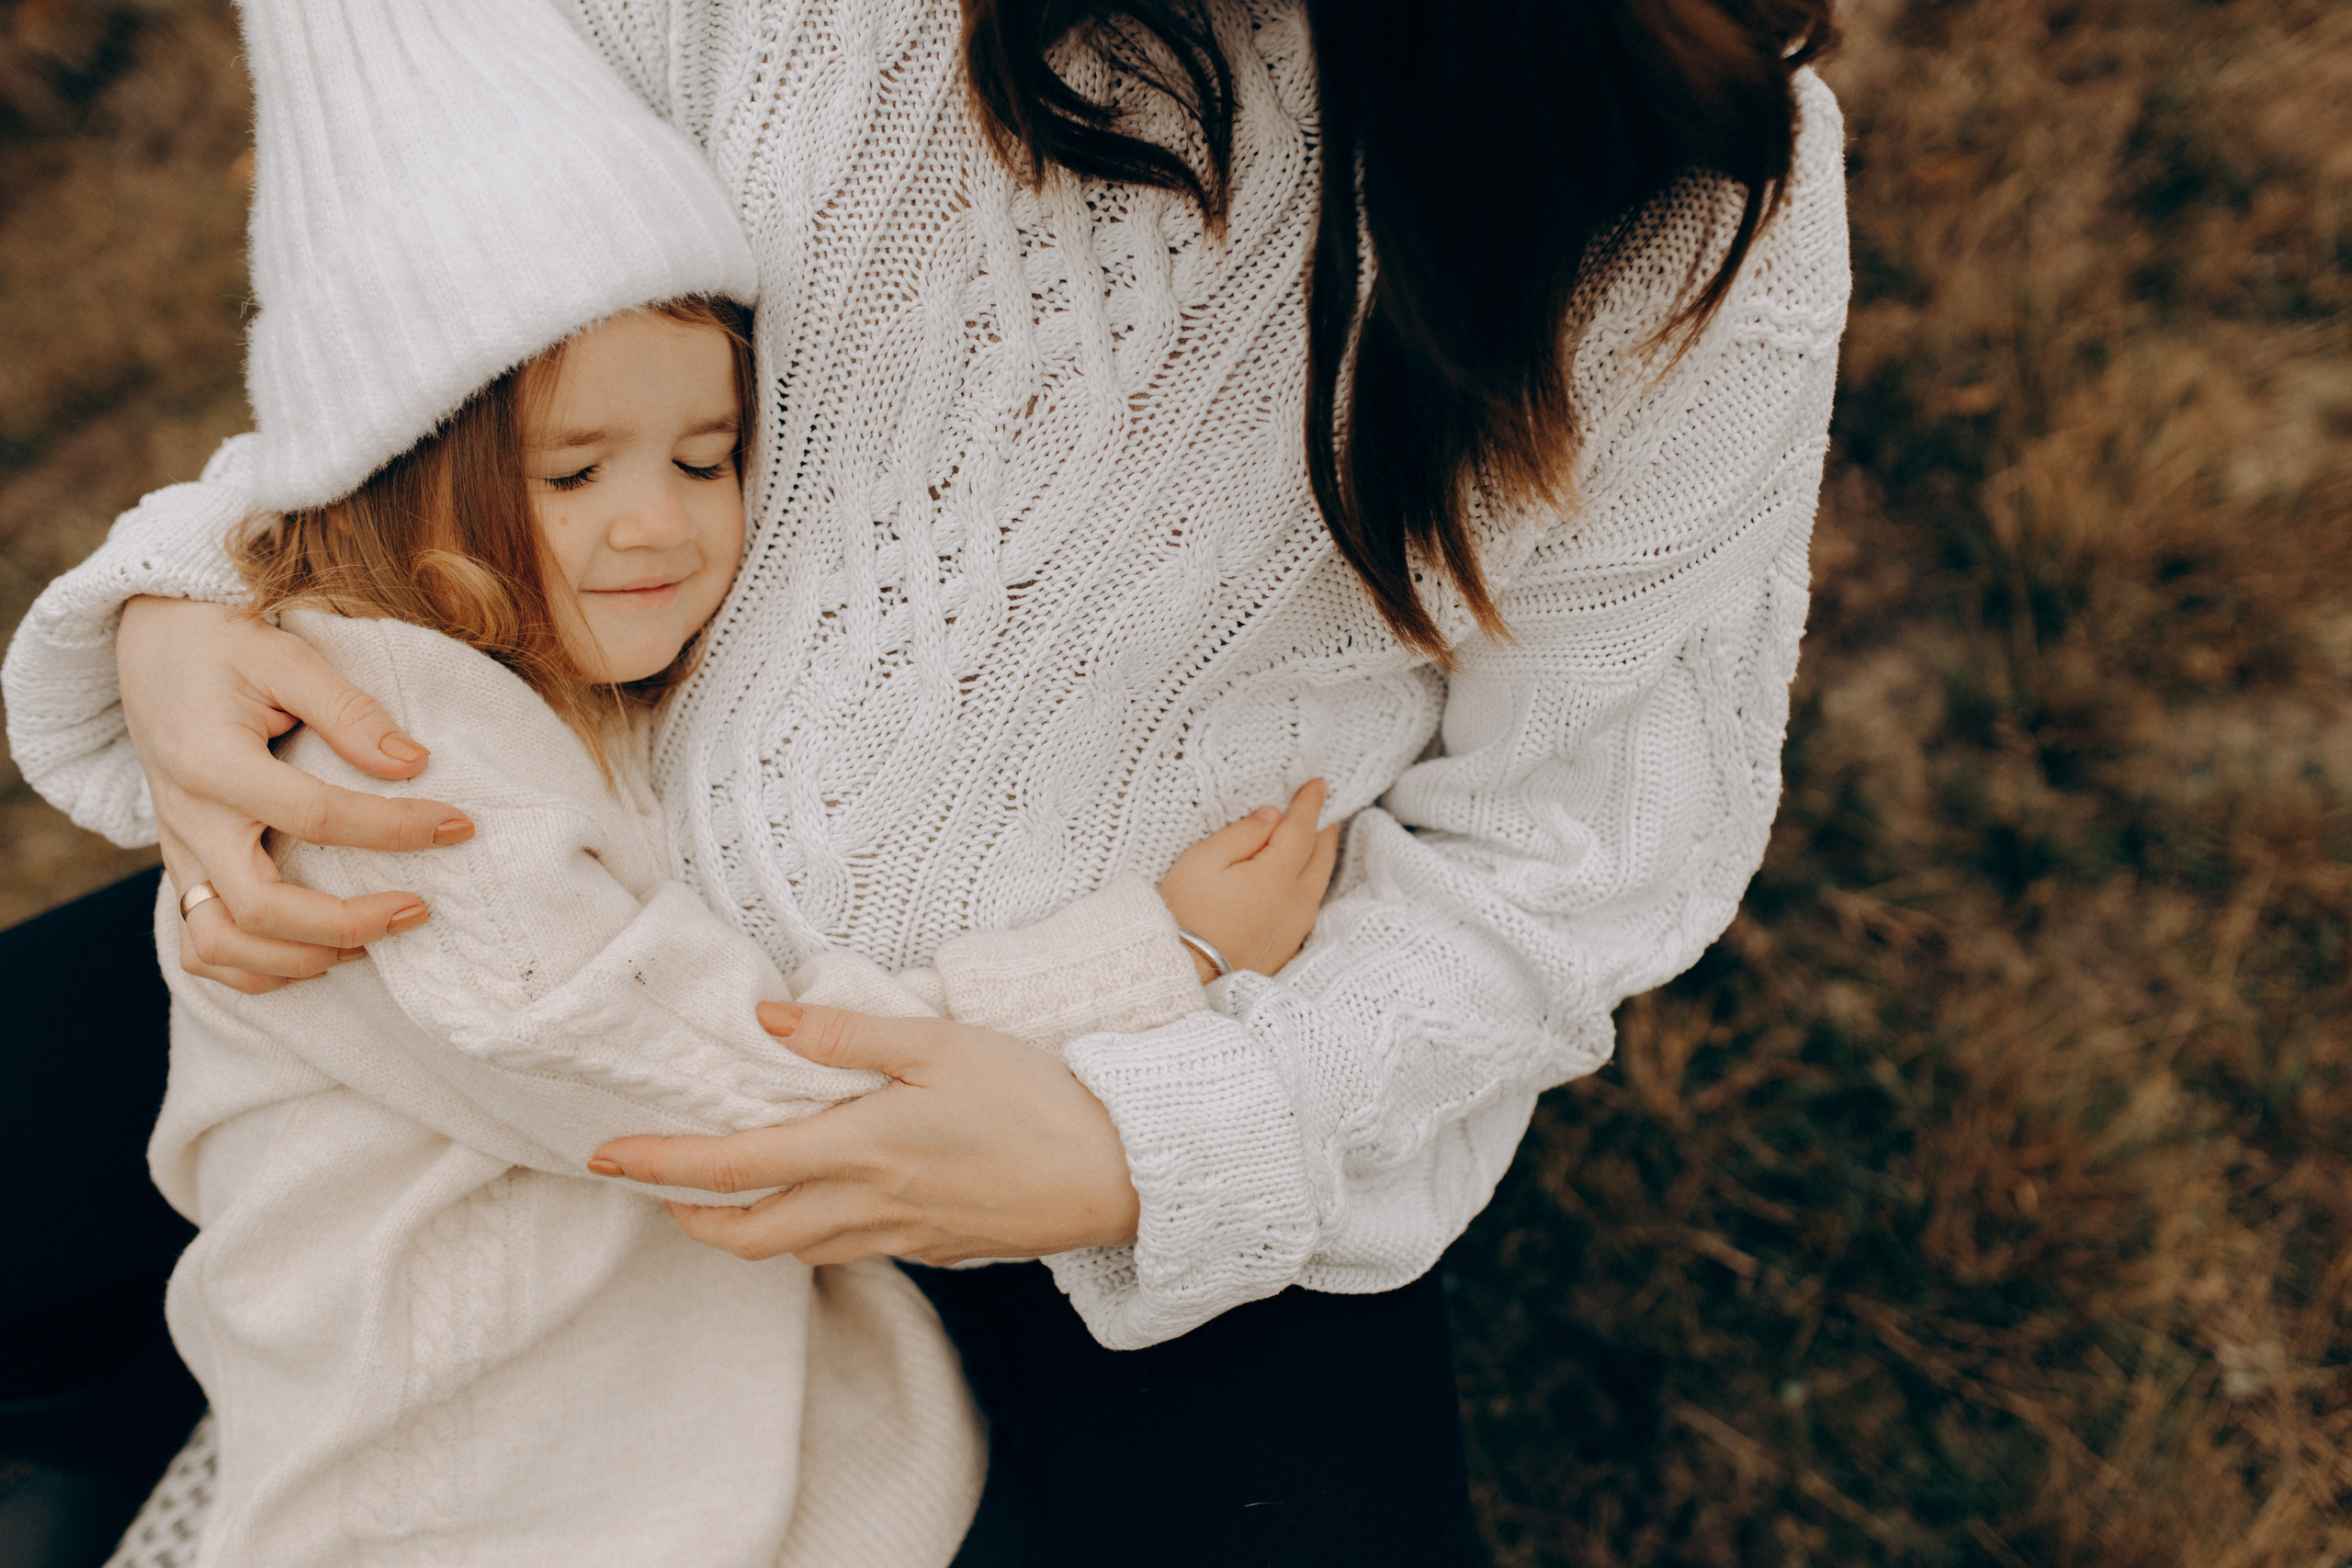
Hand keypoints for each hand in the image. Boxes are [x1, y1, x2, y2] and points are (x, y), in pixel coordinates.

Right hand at [120, 596, 473, 992]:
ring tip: (371, 940)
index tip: (458, 826)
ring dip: (300, 957)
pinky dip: (255, 967)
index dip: (396, 829)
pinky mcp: (183, 863)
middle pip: (259, 909)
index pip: (315, 817)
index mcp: (213, 764)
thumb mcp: (286, 656)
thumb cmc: (222, 642)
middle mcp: (188, 818)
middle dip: (348, 923)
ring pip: (221, 944)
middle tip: (419, 908)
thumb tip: (413, 762)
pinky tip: (319, 952)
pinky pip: (202, 944)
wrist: (150, 644)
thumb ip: (348, 710)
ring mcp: (180, 848)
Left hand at [587, 1001, 1140, 1264]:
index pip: (734, 1168)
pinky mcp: (935, 1248)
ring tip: (735, 1186)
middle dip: (692, 1216)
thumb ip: (849, 1032)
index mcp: (860, 1149)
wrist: (1119, 1172)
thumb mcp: (942, 1043)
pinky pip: (851, 1248)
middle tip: (661, 1185)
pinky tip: (830, 1192)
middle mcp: (867, 1205)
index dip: (662, 1165)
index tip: (609, 1156)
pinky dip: (813, 1227)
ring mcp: (901, 1235)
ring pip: (796, 1249)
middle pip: (749, 1236)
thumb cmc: (1037, 1099)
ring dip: (748, 1226)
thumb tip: (768, 1016)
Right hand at [1159, 778, 1339, 983]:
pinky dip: (1312, 883)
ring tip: (1320, 839)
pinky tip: (1304, 879)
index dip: (1310, 804)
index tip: (1319, 784)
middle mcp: (1294, 903)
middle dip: (1324, 830)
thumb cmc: (1185, 914)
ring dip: (1322, 857)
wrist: (1182, 975)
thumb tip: (1272, 817)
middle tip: (1327, 810)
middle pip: (1321, 858)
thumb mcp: (1204, 861)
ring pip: (1319, 884)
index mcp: (1276, 877)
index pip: (1302, 830)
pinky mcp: (1284, 947)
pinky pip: (1309, 906)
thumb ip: (1243, 834)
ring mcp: (1292, 928)